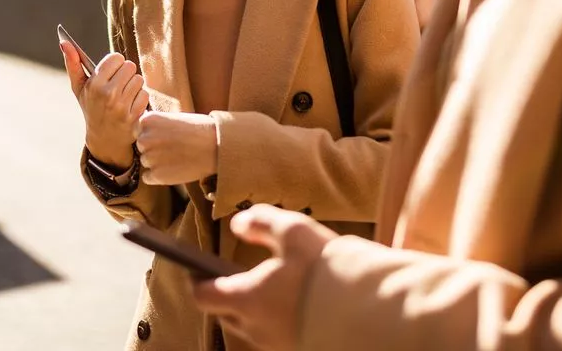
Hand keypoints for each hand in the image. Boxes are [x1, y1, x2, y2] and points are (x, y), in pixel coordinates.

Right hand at [61, 44, 146, 168]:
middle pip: (130, 66)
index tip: (111, 71)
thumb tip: (64, 42)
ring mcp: (122, 107)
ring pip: (139, 79)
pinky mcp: (134, 116)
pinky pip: (145, 94)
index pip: (116, 58)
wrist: (104, 139)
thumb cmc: (91, 107)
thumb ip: (73, 64)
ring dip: (133, 85)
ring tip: (124, 95)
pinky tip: (130, 105)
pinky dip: (139, 98)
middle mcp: (108, 95)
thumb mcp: (79, 88)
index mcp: (94, 85)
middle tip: (118, 84)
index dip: (115, 63)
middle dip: (125, 74)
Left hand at [134, 111, 217, 184]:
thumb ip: (157, 125)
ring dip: (156, 162)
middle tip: (173, 148)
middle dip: (153, 148)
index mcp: (148, 120)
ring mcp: (150, 157)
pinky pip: (148, 177)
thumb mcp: (175, 118)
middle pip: (141, 146)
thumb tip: (144, 133)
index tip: (165, 137)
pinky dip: (158, 176)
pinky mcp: (157, 175)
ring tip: (177, 158)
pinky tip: (173, 169)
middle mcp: (145, 138)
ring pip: (145, 162)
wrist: (217, 146)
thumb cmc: (200, 130)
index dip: (151, 134)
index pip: (138, 130)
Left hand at [193, 205, 336, 350]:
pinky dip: (276, 320)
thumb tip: (238, 223)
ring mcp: (277, 344)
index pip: (203, 296)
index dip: (196, 281)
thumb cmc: (324, 269)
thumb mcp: (293, 231)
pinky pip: (276, 336)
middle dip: (225, 295)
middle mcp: (256, 328)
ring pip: (252, 327)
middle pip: (226, 314)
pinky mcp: (298, 349)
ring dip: (253, 309)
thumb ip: (261, 222)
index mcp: (246, 300)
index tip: (194, 269)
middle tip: (233, 276)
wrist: (366, 310)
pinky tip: (294, 304)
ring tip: (269, 288)